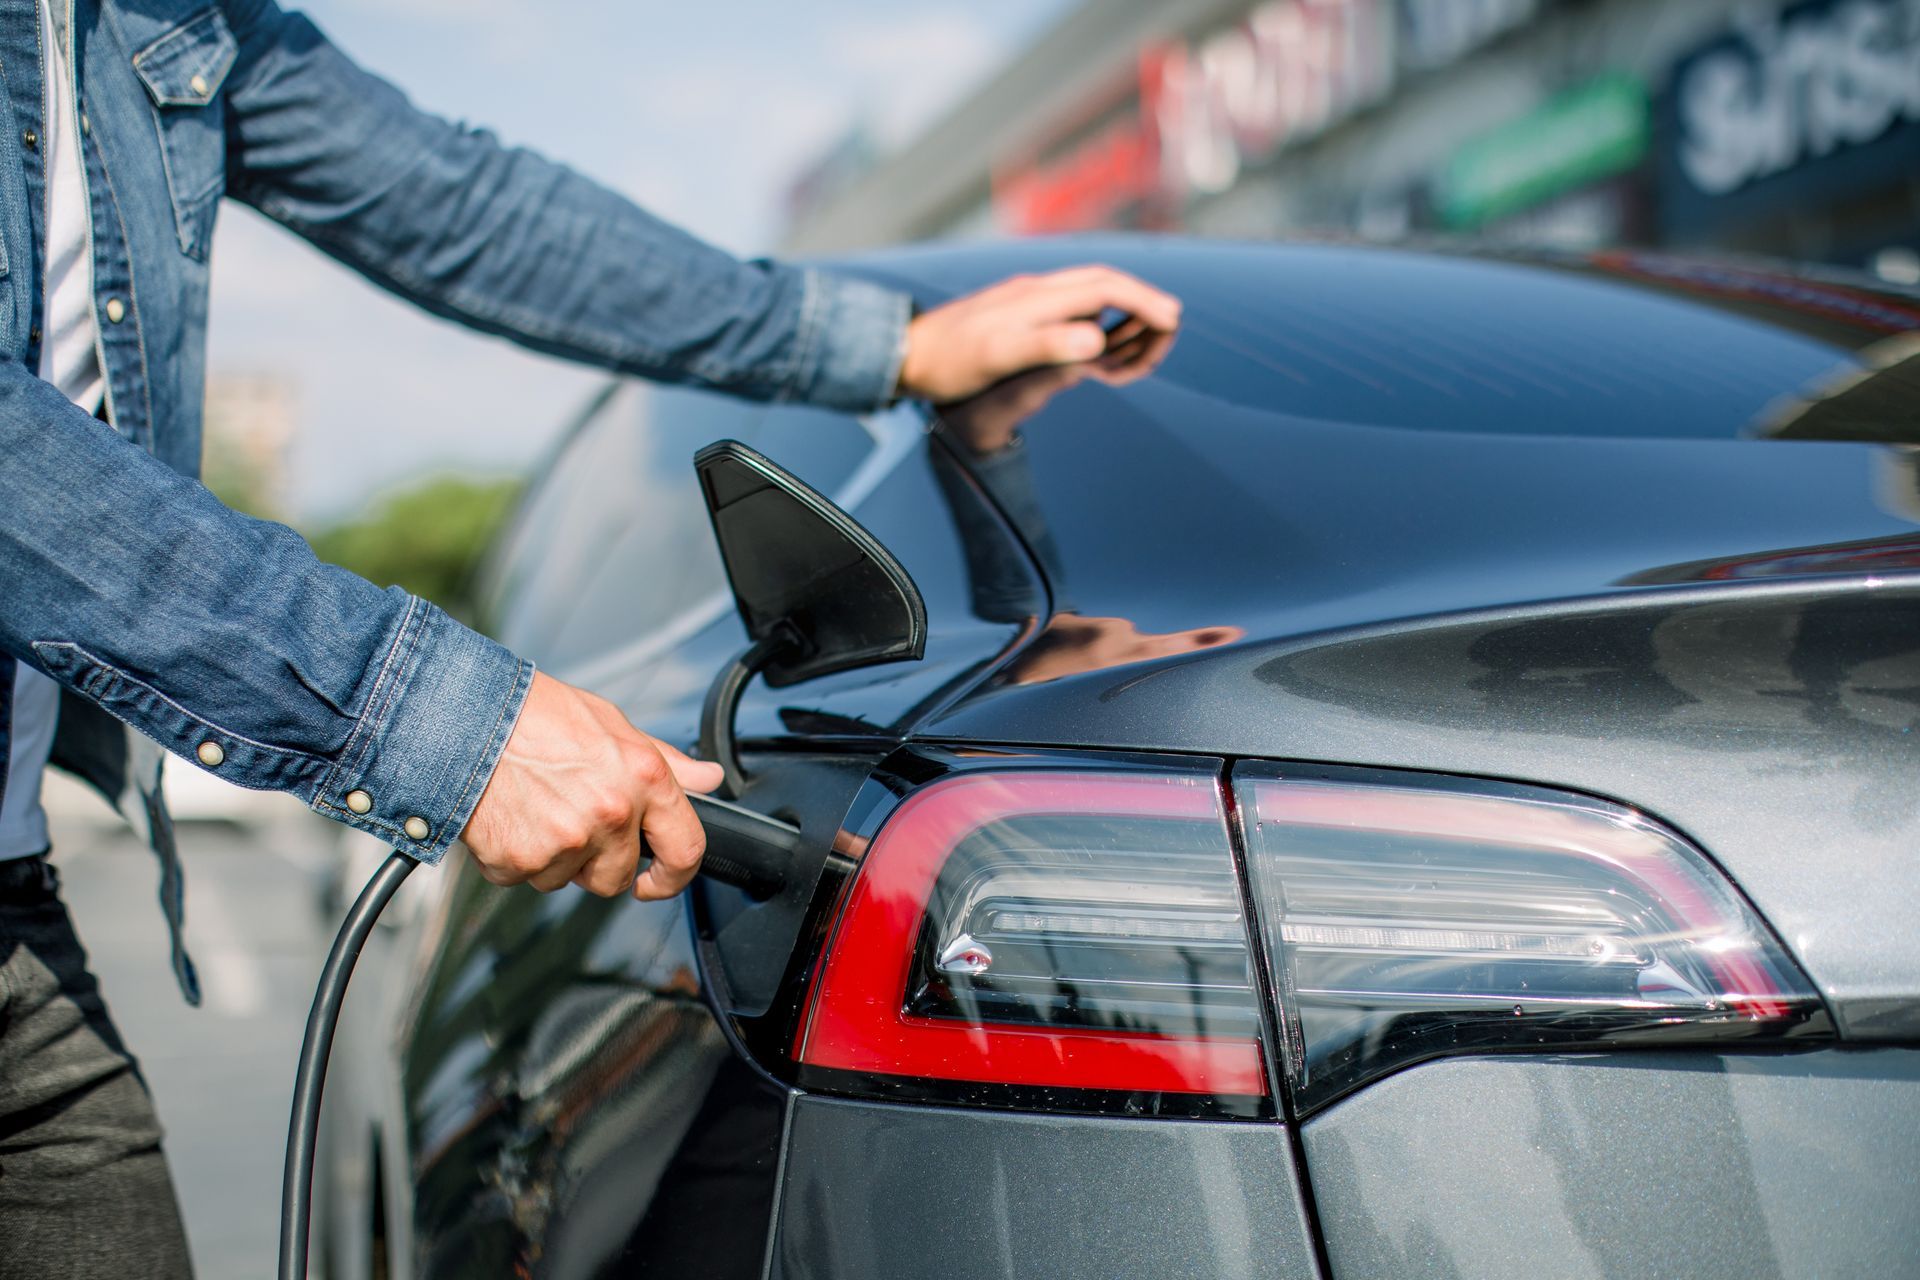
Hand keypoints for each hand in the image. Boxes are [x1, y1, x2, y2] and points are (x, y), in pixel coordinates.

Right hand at [461, 672, 723, 898]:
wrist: (465, 717)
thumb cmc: (535, 715)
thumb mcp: (613, 724)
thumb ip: (665, 762)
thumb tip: (707, 779)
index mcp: (643, 779)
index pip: (685, 849)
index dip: (676, 875)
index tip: (660, 878)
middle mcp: (610, 814)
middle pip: (617, 877)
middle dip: (598, 861)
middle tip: (570, 819)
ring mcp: (565, 842)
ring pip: (568, 879)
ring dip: (555, 857)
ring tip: (535, 807)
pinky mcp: (520, 861)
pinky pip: (525, 878)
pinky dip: (516, 857)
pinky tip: (510, 817)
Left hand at [897, 266, 1180, 404]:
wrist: (905, 355)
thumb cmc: (948, 361)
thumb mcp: (998, 355)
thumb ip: (1049, 344)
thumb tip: (1097, 338)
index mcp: (1038, 296)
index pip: (1104, 286)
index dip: (1143, 300)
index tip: (1173, 320)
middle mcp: (1037, 292)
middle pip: (1104, 286)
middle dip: (1142, 305)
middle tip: (1168, 331)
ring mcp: (1028, 305)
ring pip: (1090, 299)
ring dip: (1122, 317)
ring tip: (1143, 345)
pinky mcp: (1019, 319)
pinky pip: (1070, 315)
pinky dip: (1096, 328)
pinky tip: (1099, 348)